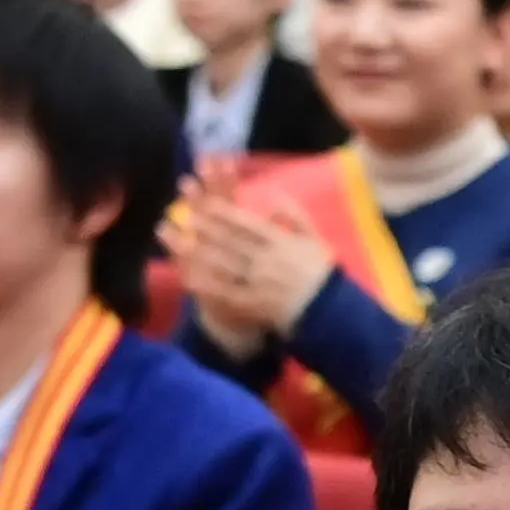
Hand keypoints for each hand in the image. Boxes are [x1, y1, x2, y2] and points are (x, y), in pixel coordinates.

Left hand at [168, 182, 333, 355]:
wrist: (330, 312)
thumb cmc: (321, 273)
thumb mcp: (315, 240)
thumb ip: (296, 217)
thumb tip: (273, 196)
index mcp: (282, 243)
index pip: (248, 224)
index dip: (225, 213)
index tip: (206, 203)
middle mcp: (268, 261)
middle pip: (231, 241)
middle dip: (207, 229)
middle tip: (185, 216)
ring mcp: (259, 283)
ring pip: (224, 264)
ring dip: (199, 252)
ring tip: (179, 241)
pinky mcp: (254, 304)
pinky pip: (226, 292)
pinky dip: (206, 285)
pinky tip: (188, 277)